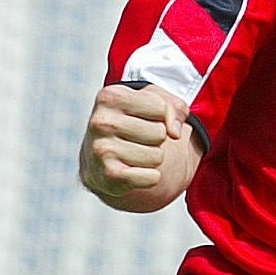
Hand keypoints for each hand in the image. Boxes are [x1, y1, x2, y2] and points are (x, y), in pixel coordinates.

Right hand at [79, 83, 190, 199]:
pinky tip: (131, 170)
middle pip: (160, 133)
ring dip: (151, 157)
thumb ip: (174, 106)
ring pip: (157, 156)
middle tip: (136, 138)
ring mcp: (101, 149)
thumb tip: (175, 133)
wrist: (100, 157)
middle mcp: (100, 122)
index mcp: (110, 96)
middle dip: (157, 138)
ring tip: (132, 153)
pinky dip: (149, 177)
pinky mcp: (108, 175)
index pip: (161, 107)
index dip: (161, 115)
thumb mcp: (154, 102)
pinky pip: (152, 178)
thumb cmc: (132, 122)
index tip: (144, 117)